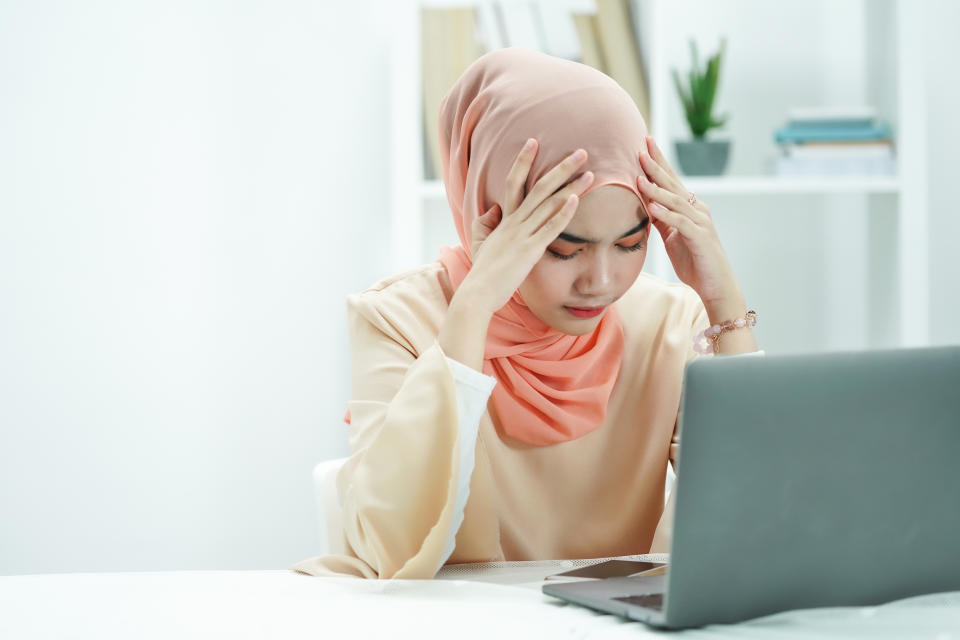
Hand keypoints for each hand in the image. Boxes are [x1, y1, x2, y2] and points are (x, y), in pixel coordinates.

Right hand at [462, 140, 594, 313]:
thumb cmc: (482, 271)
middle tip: (581, 152)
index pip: (514, 182)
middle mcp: (514, 222)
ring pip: (548, 204)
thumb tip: (495, 208)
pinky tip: (575, 200)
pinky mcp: (531, 251)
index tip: (533, 141)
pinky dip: (563, 213)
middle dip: (561, 168)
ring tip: (590, 173)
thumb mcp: (479, 242)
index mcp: (504, 220)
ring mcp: (523, 235)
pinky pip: (550, 228)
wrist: (478, 293)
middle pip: (539, 187)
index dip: (523, 161)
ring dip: (571, 186)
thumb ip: (485, 222)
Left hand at [636, 136, 743, 315]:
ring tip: (641, 176)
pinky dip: (666, 214)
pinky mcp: (700, 238)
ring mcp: (700, 223)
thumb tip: (646, 205)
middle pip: (674, 184)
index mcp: (689, 208)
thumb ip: (662, 220)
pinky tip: (652, 206)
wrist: (715, 285)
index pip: (671, 181)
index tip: (645, 145)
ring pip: (676, 201)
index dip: (659, 162)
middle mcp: (697, 210)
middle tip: (642, 148)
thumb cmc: (694, 261)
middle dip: (657, 166)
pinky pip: (680, 223)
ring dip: (657, 189)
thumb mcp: (672, 237)